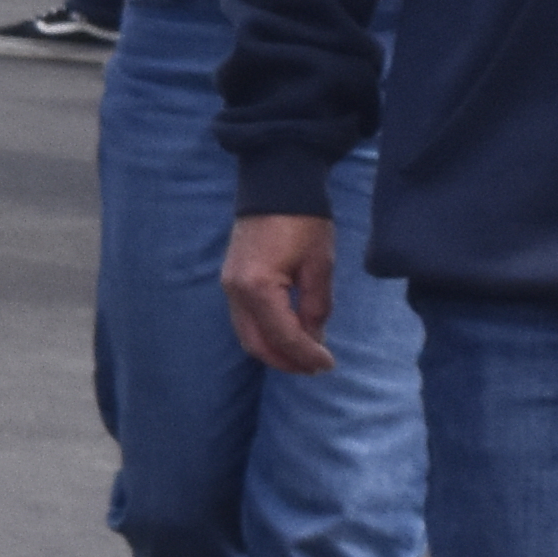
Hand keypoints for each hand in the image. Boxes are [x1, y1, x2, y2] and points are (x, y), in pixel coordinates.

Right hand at [225, 213, 342, 375]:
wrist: (274, 188)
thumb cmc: (303, 224)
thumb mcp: (319, 267)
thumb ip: (316, 307)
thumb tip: (315, 339)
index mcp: (258, 288)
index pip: (283, 335)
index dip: (307, 355)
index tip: (329, 364)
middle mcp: (235, 292)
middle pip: (256, 344)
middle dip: (286, 361)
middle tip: (315, 368)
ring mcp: (228, 287)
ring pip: (246, 335)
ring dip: (274, 351)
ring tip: (303, 356)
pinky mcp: (231, 282)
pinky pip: (244, 320)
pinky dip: (265, 334)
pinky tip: (287, 335)